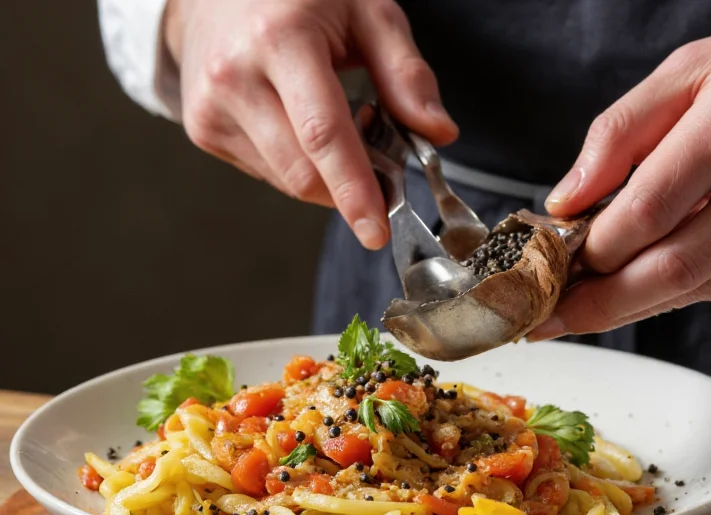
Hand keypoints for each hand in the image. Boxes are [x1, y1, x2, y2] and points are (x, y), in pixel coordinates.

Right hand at [164, 0, 457, 248]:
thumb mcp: (367, 10)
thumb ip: (406, 72)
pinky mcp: (204, 129)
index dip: (353, 189)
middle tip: (383, 172)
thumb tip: (439, 132)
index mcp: (280, 40)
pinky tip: (301, 128)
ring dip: (325, 177)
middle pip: (302, 171)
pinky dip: (299, 166)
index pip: (323, 135)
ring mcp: (212, 107)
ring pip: (286, 180)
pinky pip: (267, 172)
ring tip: (340, 133)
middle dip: (349, 189)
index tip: (375, 229)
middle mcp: (235, 77)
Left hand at [529, 11, 710, 340]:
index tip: (553, 263)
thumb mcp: (693, 70)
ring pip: (699, 290)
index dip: (590, 250)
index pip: (643, 214)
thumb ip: (620, 131)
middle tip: (551, 318)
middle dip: (599, 305)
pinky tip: (671, 269)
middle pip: (669, 272)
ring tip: (596, 297)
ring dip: (639, 300)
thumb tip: (566, 197)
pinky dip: (691, 287)